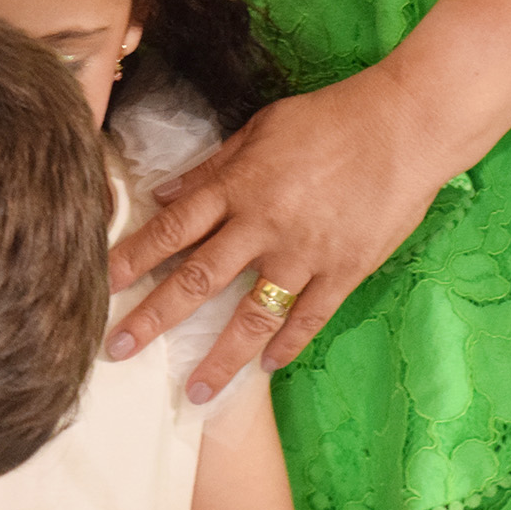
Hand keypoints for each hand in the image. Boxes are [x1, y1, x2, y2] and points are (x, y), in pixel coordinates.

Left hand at [105, 63, 450, 402]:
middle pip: (196, 280)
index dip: (130, 259)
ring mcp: (304, 253)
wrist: (413, 120)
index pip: (171, 230)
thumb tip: (164, 193)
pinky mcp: (345, 270)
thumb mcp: (263, 127)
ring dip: (220, 357)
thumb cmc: (334, 117)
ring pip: (252, 315)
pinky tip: (266, 367)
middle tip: (117, 350)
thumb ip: (212, 165)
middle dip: (152, 318)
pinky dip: (287, 344)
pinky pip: (309, 317)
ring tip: (195, 391)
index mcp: (238, 188)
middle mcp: (264, 226)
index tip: (97, 285)